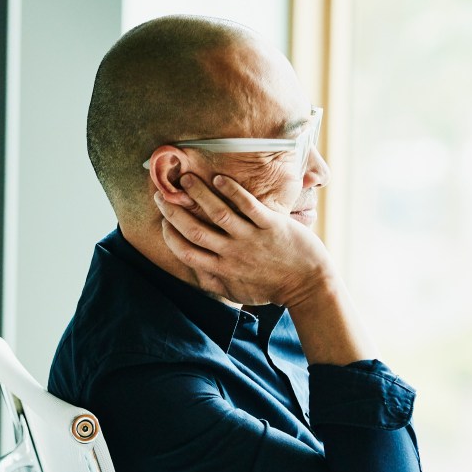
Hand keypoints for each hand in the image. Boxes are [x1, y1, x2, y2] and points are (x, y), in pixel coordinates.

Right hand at [155, 172, 334, 307]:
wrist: (309, 286)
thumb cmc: (273, 289)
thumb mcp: (238, 293)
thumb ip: (215, 283)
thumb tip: (194, 273)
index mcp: (222, 270)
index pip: (185, 252)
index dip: (170, 234)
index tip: (163, 220)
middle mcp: (232, 254)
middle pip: (194, 230)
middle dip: (174, 211)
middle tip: (162, 195)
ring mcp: (251, 238)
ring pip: (218, 213)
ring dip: (199, 194)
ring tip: (185, 179)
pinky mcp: (271, 225)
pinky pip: (248, 205)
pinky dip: (232, 191)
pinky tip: (218, 179)